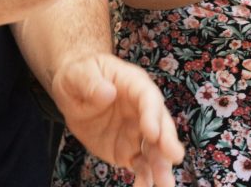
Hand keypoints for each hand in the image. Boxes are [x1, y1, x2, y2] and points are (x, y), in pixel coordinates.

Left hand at [52, 53, 183, 186]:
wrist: (75, 91)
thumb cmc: (79, 75)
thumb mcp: (78, 74)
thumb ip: (91, 83)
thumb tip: (107, 94)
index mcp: (133, 84)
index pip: (148, 98)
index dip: (152, 115)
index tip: (151, 133)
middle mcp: (141, 109)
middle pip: (160, 124)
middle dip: (168, 141)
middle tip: (175, 158)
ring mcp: (136, 131)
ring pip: (155, 149)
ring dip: (162, 166)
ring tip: (166, 184)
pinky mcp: (127, 150)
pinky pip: (140, 165)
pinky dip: (145, 178)